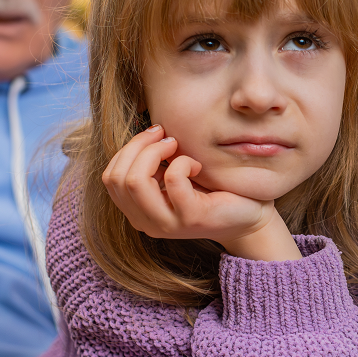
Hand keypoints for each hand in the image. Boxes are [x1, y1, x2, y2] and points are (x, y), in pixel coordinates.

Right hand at [102, 124, 299, 260]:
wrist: (247, 214)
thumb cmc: (210, 188)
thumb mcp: (173, 173)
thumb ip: (153, 162)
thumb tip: (146, 132)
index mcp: (136, 211)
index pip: (110, 177)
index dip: (128, 149)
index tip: (153, 134)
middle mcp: (145, 222)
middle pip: (118, 178)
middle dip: (139, 146)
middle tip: (166, 135)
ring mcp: (166, 224)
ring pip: (136, 181)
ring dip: (154, 153)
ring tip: (176, 145)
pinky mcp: (190, 218)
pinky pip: (173, 180)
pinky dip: (183, 162)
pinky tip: (198, 165)